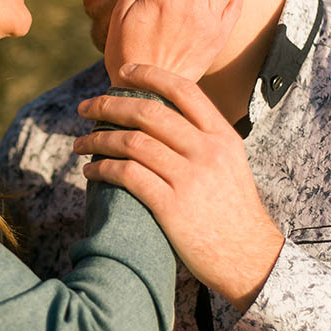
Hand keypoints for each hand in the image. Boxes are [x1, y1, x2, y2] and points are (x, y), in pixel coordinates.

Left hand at [73, 64, 283, 311]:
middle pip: (148, 112)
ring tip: (80, 143)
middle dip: (109, 105)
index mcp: (222, 136)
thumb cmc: (233, 212)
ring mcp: (189, 178)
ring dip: (98, 139)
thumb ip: (203, 139)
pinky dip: (102, 168)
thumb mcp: (229, 164)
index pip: (183, 91)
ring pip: (131, 142)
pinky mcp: (171, 206)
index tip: (123, 72)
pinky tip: (91, 170)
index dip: (150, 75)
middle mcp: (206, 151)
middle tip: (86, 107)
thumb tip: (164, 117)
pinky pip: (127, 175)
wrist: (249, 258)